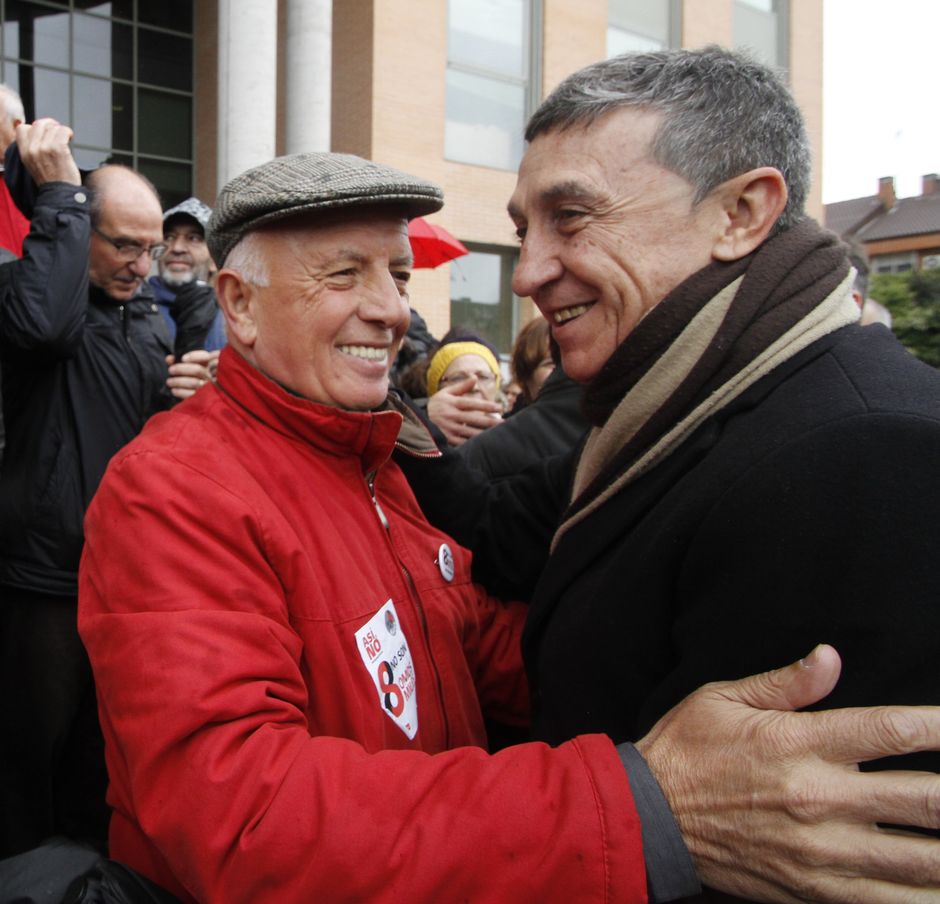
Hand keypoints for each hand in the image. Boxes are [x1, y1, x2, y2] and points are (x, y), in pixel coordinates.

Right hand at [14, 118, 80, 185]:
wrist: (59, 195)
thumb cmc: (51, 182)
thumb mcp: (33, 164)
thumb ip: (32, 150)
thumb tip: (40, 135)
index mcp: (24, 152)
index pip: (22, 128)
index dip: (34, 127)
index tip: (45, 132)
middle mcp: (32, 149)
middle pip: (38, 124)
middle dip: (50, 125)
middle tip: (58, 131)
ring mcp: (45, 148)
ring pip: (52, 127)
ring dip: (61, 130)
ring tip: (66, 137)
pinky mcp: (58, 149)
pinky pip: (62, 131)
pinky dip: (68, 132)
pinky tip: (70, 137)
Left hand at [165, 349, 217, 399]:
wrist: (207, 398)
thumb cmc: (196, 378)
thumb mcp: (191, 367)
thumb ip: (179, 361)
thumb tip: (169, 359)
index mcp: (211, 365)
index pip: (205, 357)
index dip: (194, 356)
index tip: (183, 358)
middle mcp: (212, 376)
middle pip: (197, 370)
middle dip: (180, 369)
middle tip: (171, 370)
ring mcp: (209, 388)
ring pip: (193, 383)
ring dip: (178, 381)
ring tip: (169, 382)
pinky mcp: (204, 399)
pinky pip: (191, 395)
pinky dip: (180, 392)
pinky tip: (174, 390)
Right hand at [426, 378, 501, 445]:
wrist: (418, 420)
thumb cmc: (437, 404)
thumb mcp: (446, 393)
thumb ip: (462, 386)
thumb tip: (475, 377)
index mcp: (452, 403)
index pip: (472, 404)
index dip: (486, 406)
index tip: (499, 408)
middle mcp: (450, 415)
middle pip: (473, 419)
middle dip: (489, 421)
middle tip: (503, 423)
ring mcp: (448, 428)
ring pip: (470, 432)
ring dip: (484, 433)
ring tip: (497, 434)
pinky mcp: (447, 439)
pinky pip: (463, 442)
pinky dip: (473, 443)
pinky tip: (484, 443)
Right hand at [636, 645, 939, 901]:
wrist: (651, 816)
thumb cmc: (687, 748)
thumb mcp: (724, 698)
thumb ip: (785, 682)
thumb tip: (830, 656)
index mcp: (799, 742)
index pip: (891, 731)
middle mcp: (819, 796)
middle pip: (924, 799)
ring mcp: (822, 851)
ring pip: (919, 861)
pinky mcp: (814, 889)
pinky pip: (887, 902)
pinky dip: (924, 897)